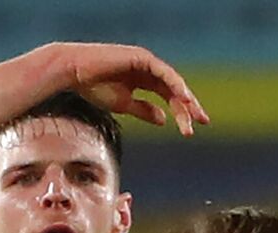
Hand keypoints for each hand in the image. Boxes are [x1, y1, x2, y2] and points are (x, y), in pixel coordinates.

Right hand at [53, 43, 210, 134]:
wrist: (74, 73)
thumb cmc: (94, 87)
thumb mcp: (124, 104)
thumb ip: (143, 110)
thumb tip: (163, 120)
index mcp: (143, 80)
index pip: (168, 96)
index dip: (181, 112)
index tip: (192, 130)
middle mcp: (147, 69)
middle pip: (174, 90)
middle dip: (188, 107)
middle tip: (203, 122)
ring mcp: (145, 61)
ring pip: (172, 82)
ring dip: (184, 99)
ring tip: (195, 115)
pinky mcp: (141, 57)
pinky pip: (163, 72)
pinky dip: (174, 84)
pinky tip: (183, 98)